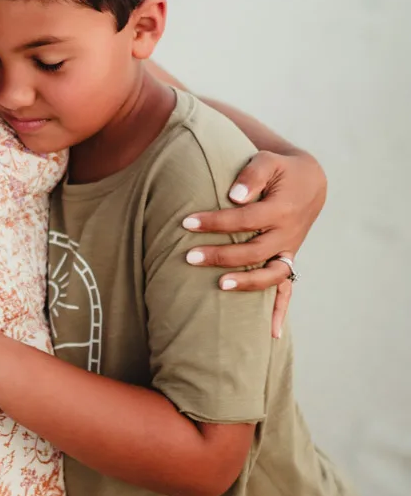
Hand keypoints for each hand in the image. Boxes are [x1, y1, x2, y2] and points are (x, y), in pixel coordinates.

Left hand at [182, 149, 326, 337]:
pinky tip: (271, 334)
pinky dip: (279, 311)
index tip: (186, 222)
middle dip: (220, 256)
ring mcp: (289, 250)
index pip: (244, 219)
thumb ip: (251, 176)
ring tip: (218, 286)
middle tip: (188, 257)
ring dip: (246, 283)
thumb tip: (232, 198)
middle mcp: (288, 234)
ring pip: (270, 274)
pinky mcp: (287, 260)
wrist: (309, 181)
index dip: (215, 222)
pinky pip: (287, 290)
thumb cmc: (281, 169)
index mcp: (282, 209)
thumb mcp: (268, 160)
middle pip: (253, 251)